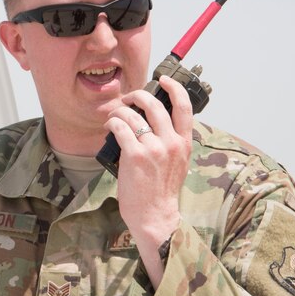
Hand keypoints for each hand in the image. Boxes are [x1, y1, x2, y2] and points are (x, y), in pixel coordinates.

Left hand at [105, 75, 193, 285]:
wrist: (155, 216)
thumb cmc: (161, 191)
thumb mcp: (176, 163)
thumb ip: (170, 142)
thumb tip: (153, 121)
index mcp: (184, 143)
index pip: (185, 107)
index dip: (174, 88)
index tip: (163, 80)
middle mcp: (171, 143)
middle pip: (154, 105)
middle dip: (137, 96)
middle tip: (128, 99)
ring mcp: (153, 148)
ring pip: (133, 115)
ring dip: (119, 111)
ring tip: (113, 117)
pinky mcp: (134, 155)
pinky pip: (120, 127)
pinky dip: (112, 123)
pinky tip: (109, 126)